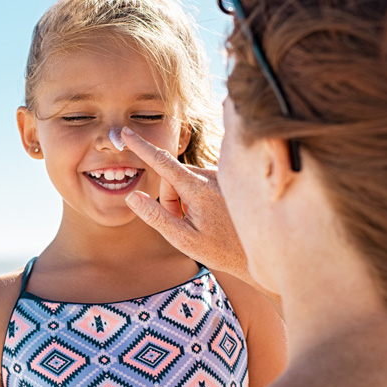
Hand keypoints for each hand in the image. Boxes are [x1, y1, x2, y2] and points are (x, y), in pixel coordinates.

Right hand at [121, 127, 275, 298]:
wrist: (260, 253)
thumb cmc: (221, 250)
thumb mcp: (182, 239)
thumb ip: (155, 216)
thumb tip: (133, 196)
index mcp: (198, 189)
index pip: (162, 163)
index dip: (141, 147)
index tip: (125, 133)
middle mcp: (211, 176)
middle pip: (172, 179)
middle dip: (171, 199)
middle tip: (185, 224)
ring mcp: (221, 176)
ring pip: (185, 181)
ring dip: (185, 200)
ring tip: (202, 223)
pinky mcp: (226, 180)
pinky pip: (199, 183)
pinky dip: (197, 198)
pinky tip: (213, 216)